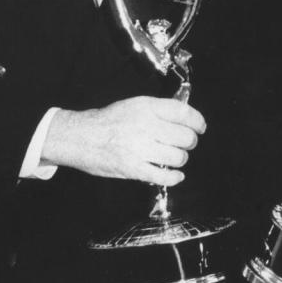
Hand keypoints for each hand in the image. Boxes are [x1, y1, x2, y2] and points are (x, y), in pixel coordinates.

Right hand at [41, 97, 205, 184]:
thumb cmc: (108, 121)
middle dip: (190, 142)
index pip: (183, 113)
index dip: (197, 121)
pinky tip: (176, 175)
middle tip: (187, 144)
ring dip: (181, 159)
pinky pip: (164, 176)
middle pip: (185, 137)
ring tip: (175, 157)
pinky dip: (174, 178)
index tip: (200, 127)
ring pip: (178, 157)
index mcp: (147, 107)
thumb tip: (184, 117)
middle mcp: (146, 126)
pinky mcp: (134, 169)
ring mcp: (140, 148)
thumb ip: (158, 110)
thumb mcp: (134, 105)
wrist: (81, 137)